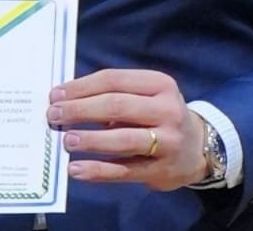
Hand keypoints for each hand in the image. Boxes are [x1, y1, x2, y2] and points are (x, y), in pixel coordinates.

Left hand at [47, 68, 209, 190]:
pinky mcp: (161, 171)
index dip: (81, 87)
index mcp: (160, 84)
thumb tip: (65, 100)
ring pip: (122, 139)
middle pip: (116, 106)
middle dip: (80, 110)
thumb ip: (113, 95)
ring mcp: (167, 142)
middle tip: (53, 116)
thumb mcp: (146, 96)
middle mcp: (167, 110)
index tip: (55, 95)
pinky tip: (76, 170)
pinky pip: (124, 171)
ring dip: (90, 139)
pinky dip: (98, 171)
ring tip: (66, 140)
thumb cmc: (159, 115)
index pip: (113, 80)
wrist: (199, 148)